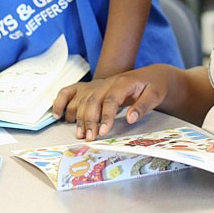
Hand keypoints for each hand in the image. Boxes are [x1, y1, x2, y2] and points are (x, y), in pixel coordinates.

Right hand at [52, 65, 171, 140]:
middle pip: (93, 100)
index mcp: (123, 82)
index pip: (110, 99)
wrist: (152, 75)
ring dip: (79, 117)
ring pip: (82, 100)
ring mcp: (98, 84)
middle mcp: (107, 82)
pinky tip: (58, 115)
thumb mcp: (155, 94)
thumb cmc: (154, 85)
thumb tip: (130, 118)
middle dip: (90, 120)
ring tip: (81, 134)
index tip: (104, 131)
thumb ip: (143, 106)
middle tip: (91, 138)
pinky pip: (71, 92)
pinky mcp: (92, 88)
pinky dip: (61, 102)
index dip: (106, 116)